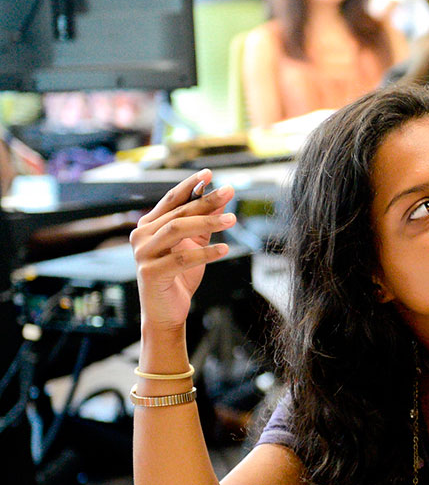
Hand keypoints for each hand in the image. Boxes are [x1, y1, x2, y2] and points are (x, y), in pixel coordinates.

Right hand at [131, 170, 236, 330]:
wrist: (166, 311)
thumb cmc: (180, 275)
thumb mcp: (196, 244)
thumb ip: (204, 222)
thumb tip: (222, 199)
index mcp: (149, 225)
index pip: (171, 199)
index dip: (190, 185)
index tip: (209, 173)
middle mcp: (141, 236)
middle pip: (178, 212)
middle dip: (206, 201)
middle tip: (231, 191)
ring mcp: (143, 254)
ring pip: (177, 229)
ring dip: (207, 222)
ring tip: (232, 220)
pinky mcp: (150, 273)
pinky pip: (181, 258)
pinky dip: (205, 252)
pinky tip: (224, 249)